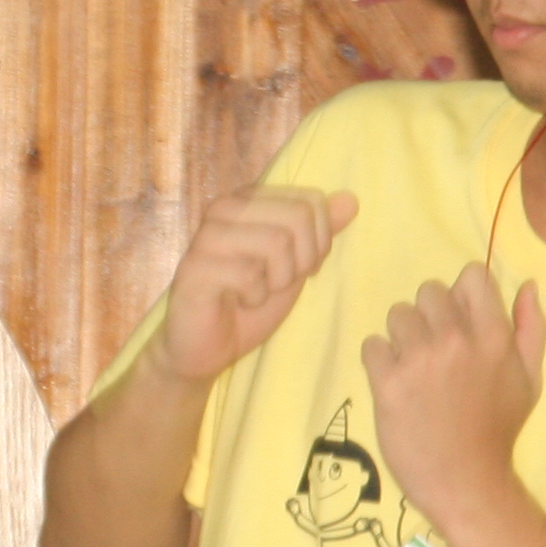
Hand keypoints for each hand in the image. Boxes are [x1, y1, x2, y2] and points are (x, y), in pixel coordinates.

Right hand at [154, 186, 360, 386]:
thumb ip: (320, 232)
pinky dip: (255, 297)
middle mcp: (225, 208)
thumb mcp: (296, 265)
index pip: (310, 201)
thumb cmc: (250, 302)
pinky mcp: (195, 267)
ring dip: (278, 280)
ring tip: (257, 292)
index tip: (298, 266)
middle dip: (302, 260)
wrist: (208, 346)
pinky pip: (249, 274)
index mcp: (250, 199)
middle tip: (278, 282)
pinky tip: (238, 302)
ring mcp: (206, 235)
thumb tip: (350, 199)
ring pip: (277, 242)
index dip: (318, 241)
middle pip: (298, 216)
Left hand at [359, 265, 544, 523]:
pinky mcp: (387, 382)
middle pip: (428, 291)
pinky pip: (372, 345)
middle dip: (428, 315)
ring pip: (397, 314)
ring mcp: (419, 360)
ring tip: (411, 366)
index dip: (461, 293)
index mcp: (493, 337)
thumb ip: (530, 329)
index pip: (470, 276)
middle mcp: (456, 340)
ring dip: (401, 336)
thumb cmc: (498, 431)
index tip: (458, 319)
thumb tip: (526, 286)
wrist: (465, 481)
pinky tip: (393, 382)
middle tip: (432, 348)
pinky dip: (379, 361)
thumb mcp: (529, 380)